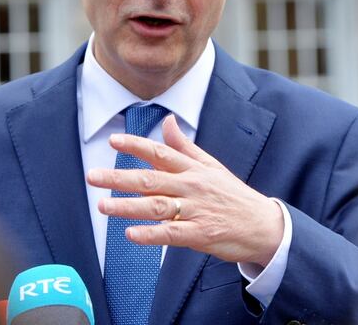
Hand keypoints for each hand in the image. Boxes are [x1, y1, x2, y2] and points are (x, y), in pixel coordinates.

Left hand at [86, 114, 284, 266]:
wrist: (265, 226)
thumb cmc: (233, 196)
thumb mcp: (211, 166)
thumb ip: (185, 146)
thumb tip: (167, 121)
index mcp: (193, 169)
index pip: (160, 153)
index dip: (135, 145)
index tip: (112, 140)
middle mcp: (192, 186)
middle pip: (150, 179)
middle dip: (119, 178)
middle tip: (92, 176)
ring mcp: (196, 210)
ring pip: (156, 206)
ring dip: (127, 206)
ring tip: (102, 205)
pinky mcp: (201, 234)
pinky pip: (172, 234)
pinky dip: (150, 235)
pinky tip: (130, 234)